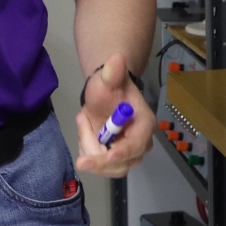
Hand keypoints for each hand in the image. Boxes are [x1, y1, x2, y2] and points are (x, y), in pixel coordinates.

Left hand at [73, 56, 153, 178]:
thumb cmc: (111, 86)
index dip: (123, 151)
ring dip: (89, 147)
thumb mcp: (109, 77)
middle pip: (122, 164)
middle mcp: (139, 144)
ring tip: (84, 119)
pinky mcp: (112, 159)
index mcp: (144, 125)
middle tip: (82, 125)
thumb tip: (117, 58)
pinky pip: (98, 165)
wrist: (104, 94)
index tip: (109, 155)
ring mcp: (126, 154)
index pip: (137, 144)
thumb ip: (113, 72)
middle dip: (98, 156)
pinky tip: (86, 127)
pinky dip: (86, 148)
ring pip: (108, 167)